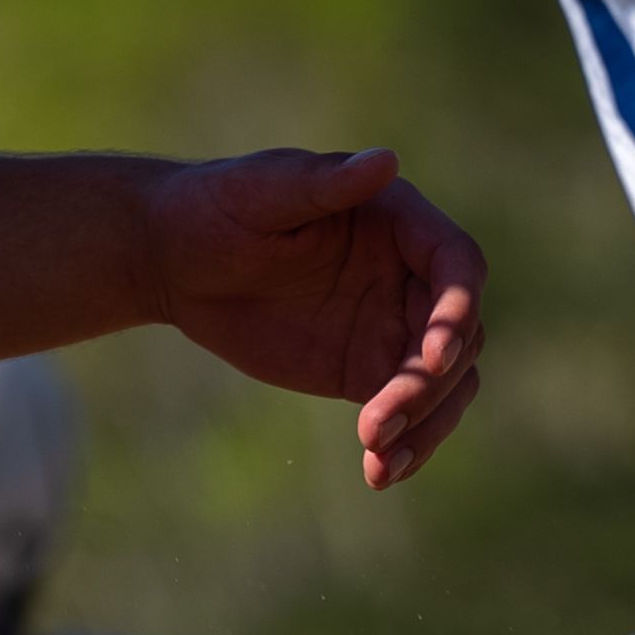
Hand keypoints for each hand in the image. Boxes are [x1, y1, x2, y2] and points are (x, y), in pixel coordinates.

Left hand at [143, 150, 484, 485]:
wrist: (175, 258)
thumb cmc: (216, 205)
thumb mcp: (262, 191)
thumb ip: (323, 183)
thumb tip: (387, 161)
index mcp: (398, 221)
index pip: (458, 266)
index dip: (457, 312)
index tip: (433, 356)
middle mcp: (409, 276)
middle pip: (459, 338)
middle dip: (430, 384)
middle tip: (380, 420)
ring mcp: (393, 327)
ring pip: (446, 385)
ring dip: (427, 426)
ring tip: (380, 460)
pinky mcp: (366, 370)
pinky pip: (406, 412)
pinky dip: (403, 445)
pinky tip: (378, 473)